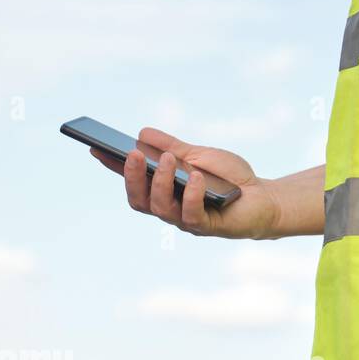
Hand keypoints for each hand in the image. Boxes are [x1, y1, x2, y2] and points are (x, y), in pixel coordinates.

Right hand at [91, 127, 281, 239]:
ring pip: (160, 207)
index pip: (132, 180)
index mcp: (163, 191)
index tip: (95, 148)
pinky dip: (191, 194)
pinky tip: (195, 176)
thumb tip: (141, 133)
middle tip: (132, 154)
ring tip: (167, 160)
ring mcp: (185, 220)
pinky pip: (191, 215)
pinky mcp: (207, 227)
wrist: (263, 198)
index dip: (112, 167)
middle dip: (132, 177)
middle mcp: (169, 208)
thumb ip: (170, 147)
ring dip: (161, 182)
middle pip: (139, 200)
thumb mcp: (198, 155)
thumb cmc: (228, 178)